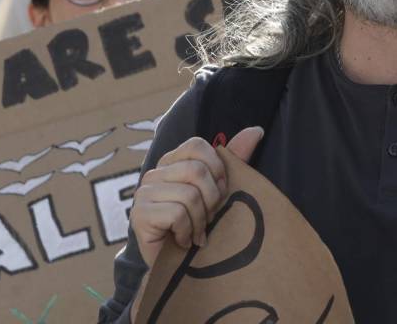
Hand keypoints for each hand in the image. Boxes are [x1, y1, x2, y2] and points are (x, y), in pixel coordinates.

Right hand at [128, 127, 263, 266]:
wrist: (178, 265)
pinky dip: (187, 231)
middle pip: (195, 170)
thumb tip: (256, 130)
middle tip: (209, 218)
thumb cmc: (200, 224)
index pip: (196, 145)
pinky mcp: (140, 215)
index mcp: (172, 162)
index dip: (216, 168)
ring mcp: (143, 193)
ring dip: (200, 220)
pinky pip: (176, 213)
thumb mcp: (220, 189)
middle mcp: (154, 173)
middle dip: (211, 199)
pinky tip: (183, 241)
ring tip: (196, 233)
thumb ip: (235, 159)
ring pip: (188, 194)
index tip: (221, 192)